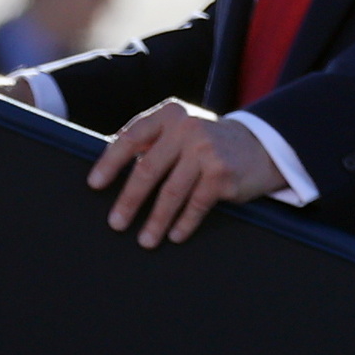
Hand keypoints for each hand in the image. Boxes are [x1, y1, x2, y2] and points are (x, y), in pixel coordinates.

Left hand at [87, 100, 284, 247]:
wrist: (259, 147)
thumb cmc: (207, 144)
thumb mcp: (180, 131)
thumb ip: (151, 143)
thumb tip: (107, 169)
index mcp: (169, 115)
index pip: (131, 138)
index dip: (110, 163)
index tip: (95, 184)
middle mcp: (187, 128)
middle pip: (148, 169)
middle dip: (129, 200)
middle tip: (116, 223)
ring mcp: (206, 149)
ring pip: (171, 192)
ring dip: (155, 221)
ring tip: (145, 240)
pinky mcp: (222, 172)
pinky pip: (196, 204)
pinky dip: (183, 223)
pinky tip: (175, 236)